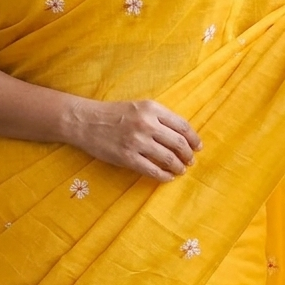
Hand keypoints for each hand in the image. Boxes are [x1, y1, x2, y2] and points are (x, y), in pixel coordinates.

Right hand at [63, 98, 201, 181]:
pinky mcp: (127, 158)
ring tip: (181, 170)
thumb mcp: (139, 107)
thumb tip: (182, 134)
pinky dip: (164, 176)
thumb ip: (159, 117)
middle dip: (188, 155)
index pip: (182, 126)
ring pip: (168, 158)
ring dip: (179, 167)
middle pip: (179, 143)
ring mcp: (137, 142)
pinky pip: (152, 170)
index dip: (194, 139)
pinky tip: (168, 177)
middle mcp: (147, 124)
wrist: (86, 122)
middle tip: (190, 161)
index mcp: (152, 109)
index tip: (198, 147)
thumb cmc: (114, 114)